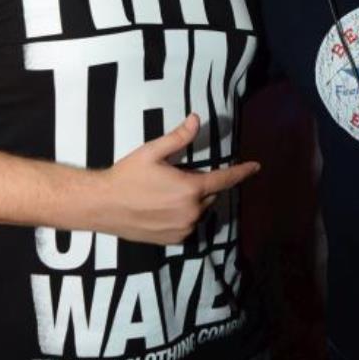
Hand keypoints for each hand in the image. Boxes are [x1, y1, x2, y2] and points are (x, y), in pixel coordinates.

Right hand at [96, 114, 260, 244]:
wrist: (102, 206)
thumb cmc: (127, 176)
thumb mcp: (152, 151)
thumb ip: (179, 137)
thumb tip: (196, 119)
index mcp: (190, 189)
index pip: (225, 179)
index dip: (242, 172)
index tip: (256, 166)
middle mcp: (191, 212)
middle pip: (210, 194)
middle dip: (201, 183)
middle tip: (177, 175)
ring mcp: (183, 229)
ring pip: (199, 210)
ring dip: (192, 199)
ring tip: (165, 191)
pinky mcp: (173, 239)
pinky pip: (188, 224)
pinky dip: (184, 214)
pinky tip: (162, 206)